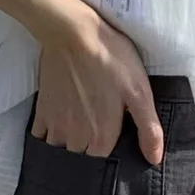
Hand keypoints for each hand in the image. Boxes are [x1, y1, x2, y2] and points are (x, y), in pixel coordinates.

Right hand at [32, 3, 163, 165]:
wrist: (72, 33)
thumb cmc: (110, 60)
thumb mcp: (139, 91)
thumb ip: (148, 128)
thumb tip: (155, 159)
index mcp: (101, 138)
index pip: (105, 161)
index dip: (110, 150)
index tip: (113, 135)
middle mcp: (75, 139)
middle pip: (81, 156)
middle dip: (88, 148)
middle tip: (96, 126)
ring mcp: (55, 126)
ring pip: (60, 149)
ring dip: (67, 144)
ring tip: (77, 127)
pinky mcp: (41, 110)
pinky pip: (40, 135)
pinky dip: (47, 134)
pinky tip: (57, 122)